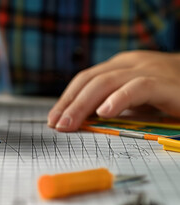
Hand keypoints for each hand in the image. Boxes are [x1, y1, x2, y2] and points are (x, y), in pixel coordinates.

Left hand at [48, 50, 179, 130]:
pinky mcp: (165, 83)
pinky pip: (138, 87)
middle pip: (91, 80)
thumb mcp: (132, 101)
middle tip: (56, 125)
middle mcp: (130, 64)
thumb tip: (79, 122)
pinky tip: (104, 113)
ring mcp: (148, 70)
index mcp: (119, 66)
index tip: (53, 119)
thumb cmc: (166, 96)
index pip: (84, 79)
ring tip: (70, 123)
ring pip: (107, 82)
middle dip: (70, 103)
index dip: (66, 99)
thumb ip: (110, 106)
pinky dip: (119, 99)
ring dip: (83, 104)